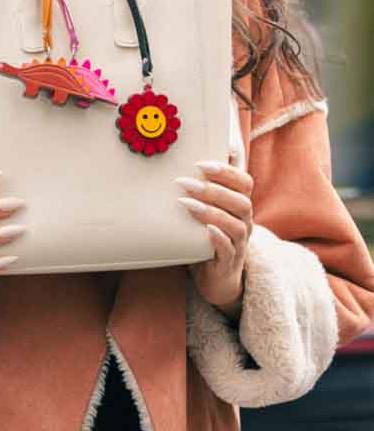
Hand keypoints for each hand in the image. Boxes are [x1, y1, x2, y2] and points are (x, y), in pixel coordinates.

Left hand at [179, 158, 253, 320]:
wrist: (214, 275)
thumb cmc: (207, 234)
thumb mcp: (208, 208)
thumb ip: (204, 185)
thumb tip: (186, 155)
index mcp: (240, 205)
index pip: (245, 182)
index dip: (227, 171)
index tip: (201, 164)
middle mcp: (244, 222)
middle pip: (242, 202)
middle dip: (214, 190)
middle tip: (185, 182)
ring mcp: (239, 243)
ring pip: (236, 226)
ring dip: (212, 212)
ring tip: (186, 203)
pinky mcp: (229, 262)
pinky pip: (230, 250)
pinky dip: (219, 239)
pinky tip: (206, 230)